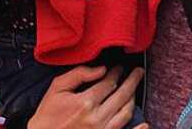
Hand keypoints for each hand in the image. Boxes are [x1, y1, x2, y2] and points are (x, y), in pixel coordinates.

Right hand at [28, 65, 146, 128]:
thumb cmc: (48, 115)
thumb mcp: (57, 88)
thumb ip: (78, 75)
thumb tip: (100, 69)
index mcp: (85, 102)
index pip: (109, 83)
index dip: (116, 72)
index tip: (119, 67)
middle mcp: (96, 118)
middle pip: (122, 96)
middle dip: (132, 81)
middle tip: (138, 72)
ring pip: (125, 113)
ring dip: (133, 99)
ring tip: (135, 89)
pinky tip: (144, 124)